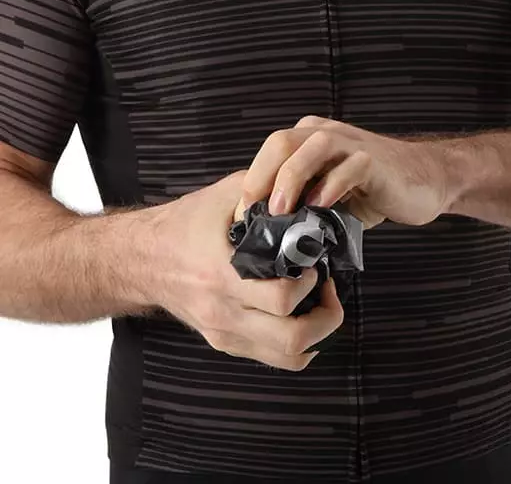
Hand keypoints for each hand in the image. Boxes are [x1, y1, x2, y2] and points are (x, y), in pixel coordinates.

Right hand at [148, 170, 343, 370]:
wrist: (142, 258)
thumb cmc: (182, 224)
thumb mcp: (224, 195)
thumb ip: (264, 191)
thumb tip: (304, 192)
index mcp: (222, 275)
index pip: (281, 299)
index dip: (311, 285)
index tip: (317, 265)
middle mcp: (223, 312)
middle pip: (292, 339)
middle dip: (327, 318)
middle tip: (329, 290)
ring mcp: (223, 332)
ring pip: (287, 357)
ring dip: (317, 335)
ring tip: (320, 306)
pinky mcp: (224, 342)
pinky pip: (272, 358)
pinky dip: (297, 344)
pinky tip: (300, 317)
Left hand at [242, 116, 451, 228]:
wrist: (425, 180)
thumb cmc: (372, 190)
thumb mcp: (328, 197)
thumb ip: (302, 204)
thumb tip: (269, 233)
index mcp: (309, 140)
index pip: (270, 153)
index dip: (252, 184)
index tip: (244, 218)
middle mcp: (326, 135)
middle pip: (282, 142)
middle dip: (262, 178)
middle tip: (255, 213)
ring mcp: (351, 144)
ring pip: (312, 147)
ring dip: (291, 179)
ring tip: (281, 211)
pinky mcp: (374, 160)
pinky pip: (349, 167)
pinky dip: (330, 187)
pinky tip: (320, 207)